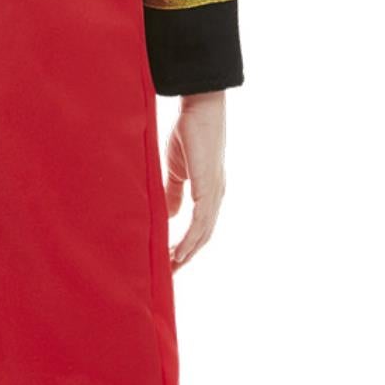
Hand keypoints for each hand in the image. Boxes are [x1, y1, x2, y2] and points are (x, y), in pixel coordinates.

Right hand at [163, 91, 226, 268]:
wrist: (201, 110)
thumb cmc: (189, 133)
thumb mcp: (177, 170)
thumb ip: (174, 193)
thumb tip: (169, 216)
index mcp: (209, 193)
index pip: (199, 228)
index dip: (186, 246)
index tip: (169, 260)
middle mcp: (215, 197)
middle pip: (203, 237)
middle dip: (186, 257)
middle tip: (168, 274)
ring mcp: (214, 194)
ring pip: (203, 235)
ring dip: (187, 254)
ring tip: (171, 269)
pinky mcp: (208, 188)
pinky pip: (201, 222)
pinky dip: (190, 240)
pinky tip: (179, 253)